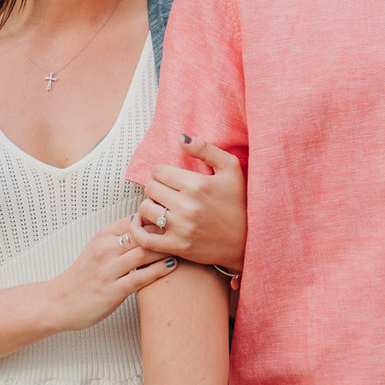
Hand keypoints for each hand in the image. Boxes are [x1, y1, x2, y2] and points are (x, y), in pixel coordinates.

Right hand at [47, 224, 176, 332]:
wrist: (59, 302)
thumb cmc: (83, 276)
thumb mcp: (98, 248)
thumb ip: (121, 237)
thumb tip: (150, 226)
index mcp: (103, 235)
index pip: (136, 220)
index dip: (158, 219)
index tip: (177, 221)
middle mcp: (105, 249)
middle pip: (143, 234)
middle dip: (167, 233)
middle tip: (188, 233)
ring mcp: (108, 269)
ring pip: (144, 253)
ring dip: (167, 250)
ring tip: (185, 248)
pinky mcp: (112, 290)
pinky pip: (140, 277)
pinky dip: (158, 270)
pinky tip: (172, 266)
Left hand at [134, 133, 246, 270]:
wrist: (247, 241)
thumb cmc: (238, 202)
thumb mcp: (231, 169)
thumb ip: (205, 149)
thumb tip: (181, 138)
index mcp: (197, 184)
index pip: (158, 171)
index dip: (162, 172)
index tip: (170, 178)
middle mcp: (187, 206)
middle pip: (150, 187)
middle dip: (156, 187)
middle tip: (167, 192)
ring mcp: (181, 228)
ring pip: (145, 209)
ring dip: (150, 206)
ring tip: (161, 207)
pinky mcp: (177, 246)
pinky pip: (144, 238)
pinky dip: (137, 229)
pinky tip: (142, 223)